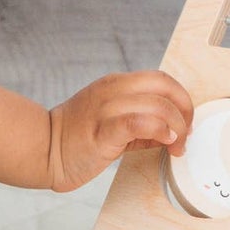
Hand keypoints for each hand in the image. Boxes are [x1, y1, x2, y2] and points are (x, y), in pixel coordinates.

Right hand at [45, 69, 192, 189]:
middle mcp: (112, 90)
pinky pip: (138, 122)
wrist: (43, 150)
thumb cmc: (76, 138)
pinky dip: (159, 130)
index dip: (182, 99)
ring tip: (175, 145)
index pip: (161, 79)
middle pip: (164, 85)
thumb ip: (142, 122)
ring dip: (177, 126)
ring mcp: (106, 108)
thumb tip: (174, 131)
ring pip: (157, 104)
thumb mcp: (112, 120)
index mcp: (115, 84)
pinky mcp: (102, 131)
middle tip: (185, 134)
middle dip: (185, 110)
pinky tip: (163, 142)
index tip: (185, 122)